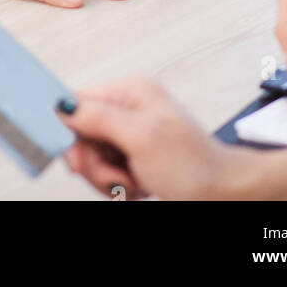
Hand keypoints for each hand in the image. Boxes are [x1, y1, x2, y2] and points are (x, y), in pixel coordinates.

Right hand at [58, 74, 239, 199]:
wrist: (224, 195)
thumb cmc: (195, 166)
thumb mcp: (142, 138)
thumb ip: (99, 118)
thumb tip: (62, 104)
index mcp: (130, 91)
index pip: (77, 102)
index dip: (70, 132)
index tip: (79, 158)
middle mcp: (128, 108)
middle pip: (81, 135)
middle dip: (95, 163)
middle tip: (118, 175)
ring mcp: (130, 134)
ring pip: (92, 157)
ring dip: (107, 179)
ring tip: (134, 183)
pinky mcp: (133, 157)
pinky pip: (106, 172)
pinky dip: (117, 187)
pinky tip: (138, 188)